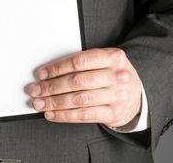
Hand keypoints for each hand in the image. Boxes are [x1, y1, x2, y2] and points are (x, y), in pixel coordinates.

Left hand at [25, 48, 141, 126]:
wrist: (137, 93)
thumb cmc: (113, 74)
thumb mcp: (104, 61)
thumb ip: (82, 63)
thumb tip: (48, 73)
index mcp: (113, 57)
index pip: (79, 61)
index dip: (57, 68)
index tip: (41, 74)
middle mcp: (117, 76)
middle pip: (77, 81)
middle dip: (51, 87)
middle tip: (35, 90)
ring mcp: (117, 96)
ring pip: (79, 100)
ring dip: (54, 103)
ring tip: (40, 103)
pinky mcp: (114, 113)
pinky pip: (84, 115)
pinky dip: (64, 115)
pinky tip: (52, 114)